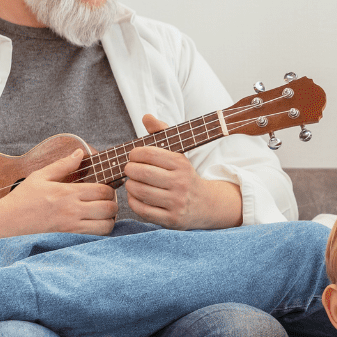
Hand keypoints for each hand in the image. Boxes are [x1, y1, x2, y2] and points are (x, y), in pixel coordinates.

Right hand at [0, 148, 117, 234]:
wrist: (9, 220)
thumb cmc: (24, 197)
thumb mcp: (41, 176)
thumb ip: (63, 165)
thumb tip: (79, 153)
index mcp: (67, 192)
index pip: (103, 190)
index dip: (110, 189)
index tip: (105, 188)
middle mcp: (72, 210)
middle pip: (109, 208)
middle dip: (113, 203)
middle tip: (107, 201)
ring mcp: (72, 226)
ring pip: (106, 225)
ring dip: (110, 218)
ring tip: (103, 213)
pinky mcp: (70, 236)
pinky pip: (96, 236)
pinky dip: (102, 230)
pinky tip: (95, 223)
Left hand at [125, 114, 241, 229]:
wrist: (207, 205)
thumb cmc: (185, 176)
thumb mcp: (178, 153)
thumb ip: (161, 133)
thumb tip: (146, 117)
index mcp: (181, 164)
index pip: (148, 153)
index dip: (134, 154)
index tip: (133, 156)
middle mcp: (180, 184)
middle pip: (141, 173)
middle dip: (129, 169)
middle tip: (129, 169)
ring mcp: (175, 203)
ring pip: (139, 191)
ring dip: (130, 185)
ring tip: (132, 182)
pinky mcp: (170, 219)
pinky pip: (141, 209)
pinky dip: (133, 201)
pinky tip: (137, 196)